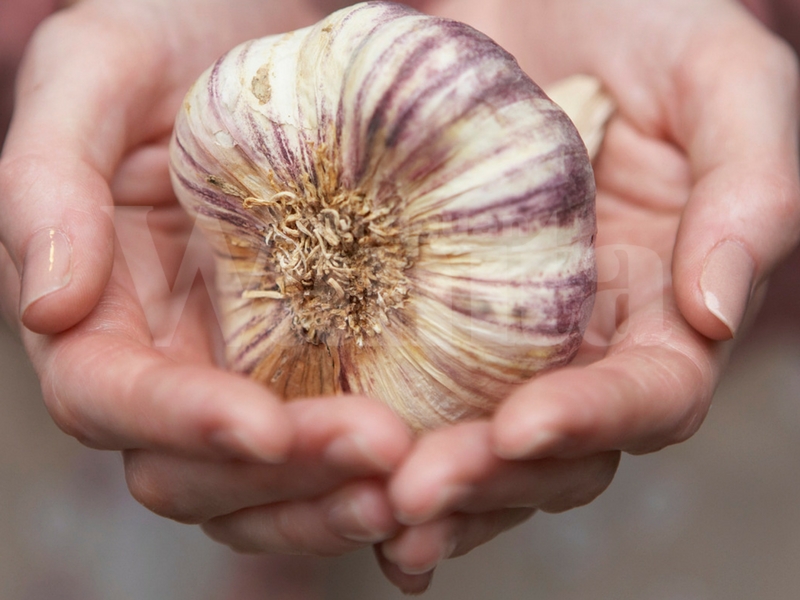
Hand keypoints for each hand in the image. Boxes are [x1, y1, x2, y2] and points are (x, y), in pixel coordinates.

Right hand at [0, 0, 413, 555]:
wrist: (260, 19)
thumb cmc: (165, 31)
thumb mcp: (92, 71)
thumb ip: (45, 181)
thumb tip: (47, 310)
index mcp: (99, 313)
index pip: (112, 402)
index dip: (180, 425)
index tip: (263, 427)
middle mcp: (172, 361)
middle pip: (201, 471)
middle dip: (285, 479)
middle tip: (384, 460)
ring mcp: (249, 369)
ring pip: (274, 482)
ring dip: (339, 497)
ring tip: (419, 481)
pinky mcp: (322, 358)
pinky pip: (341, 436)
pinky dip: (382, 468)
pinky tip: (442, 461)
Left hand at [374, 0, 799, 591]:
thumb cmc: (644, 20)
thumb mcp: (724, 85)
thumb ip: (749, 196)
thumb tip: (713, 312)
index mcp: (660, 307)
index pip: (645, 396)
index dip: (591, 421)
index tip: (520, 429)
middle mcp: (578, 341)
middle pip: (550, 448)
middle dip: (490, 481)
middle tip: (416, 499)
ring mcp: (496, 335)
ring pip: (473, 441)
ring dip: (428, 489)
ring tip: (371, 516)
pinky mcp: (421, 308)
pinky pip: (401, 385)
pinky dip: (370, 434)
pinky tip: (326, 466)